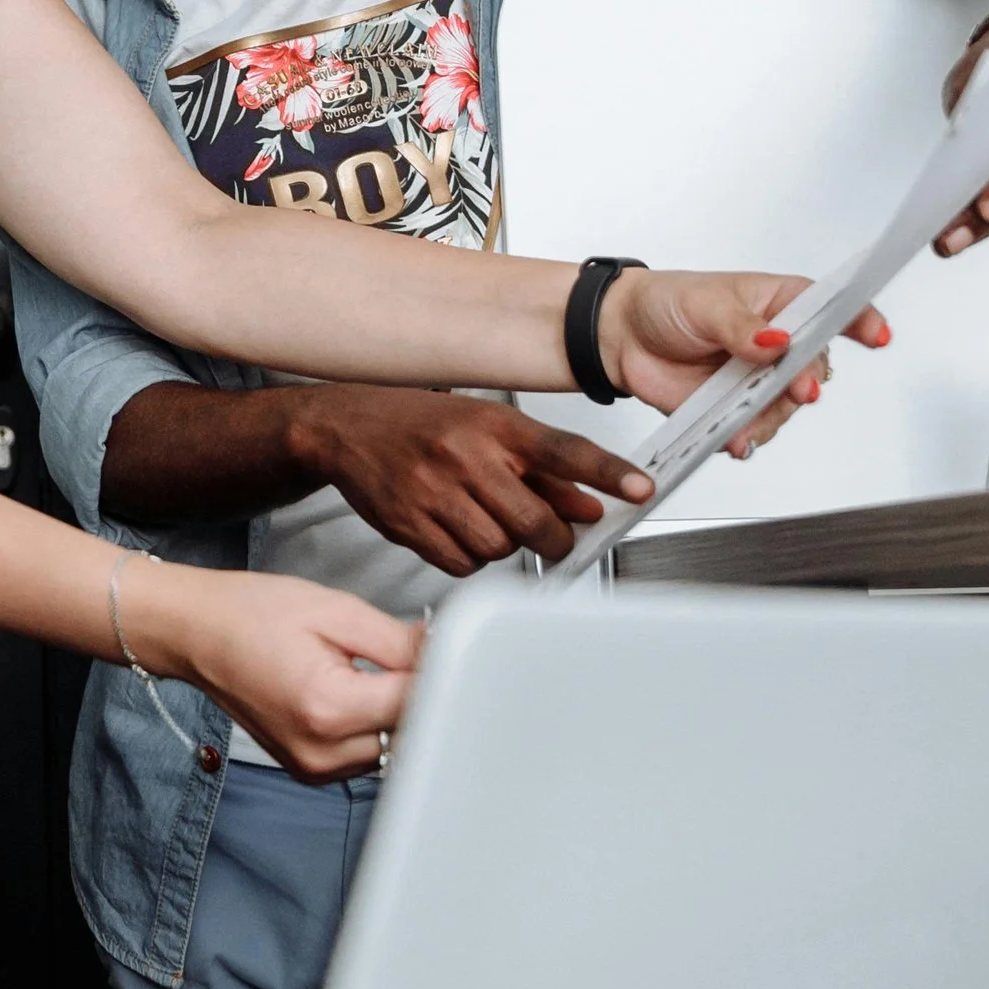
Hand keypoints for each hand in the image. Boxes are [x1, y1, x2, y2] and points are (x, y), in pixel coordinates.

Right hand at [119, 557, 420, 777]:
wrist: (194, 633)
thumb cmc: (249, 614)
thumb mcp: (335, 610)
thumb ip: (399, 640)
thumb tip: (446, 651)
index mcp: (327, 708)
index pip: (419, 703)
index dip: (440, 670)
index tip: (443, 646)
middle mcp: (320, 751)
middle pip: (410, 732)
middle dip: (419, 692)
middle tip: (409, 652)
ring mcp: (312, 768)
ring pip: (392, 748)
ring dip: (396, 713)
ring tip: (372, 671)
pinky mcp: (309, 771)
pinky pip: (365, 755)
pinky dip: (372, 726)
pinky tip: (357, 693)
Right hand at [299, 386, 655, 573]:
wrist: (347, 428)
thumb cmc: (420, 424)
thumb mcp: (487, 430)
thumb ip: (543, 471)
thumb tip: (590, 506)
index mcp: (493, 427)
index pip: (565, 450)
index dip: (608, 472)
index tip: (641, 489)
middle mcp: (464, 457)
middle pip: (535, 520)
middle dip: (555, 538)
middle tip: (556, 537)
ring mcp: (433, 492)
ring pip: (498, 547)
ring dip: (505, 546)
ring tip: (489, 521)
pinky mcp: (409, 524)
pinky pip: (461, 564)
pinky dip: (470, 558)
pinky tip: (460, 532)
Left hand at [597, 267, 888, 451]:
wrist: (620, 338)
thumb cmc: (667, 304)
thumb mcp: (706, 305)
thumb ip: (742, 327)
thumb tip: (775, 341)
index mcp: (782, 304)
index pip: (834, 309)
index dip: (861, 321)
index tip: (877, 335)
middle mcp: (779, 345)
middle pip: (814, 368)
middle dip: (807, 382)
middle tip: (798, 389)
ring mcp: (759, 381)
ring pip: (786, 408)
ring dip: (772, 418)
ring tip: (746, 423)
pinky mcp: (735, 411)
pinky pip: (754, 431)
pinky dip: (746, 438)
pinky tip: (736, 440)